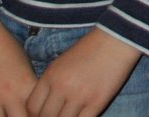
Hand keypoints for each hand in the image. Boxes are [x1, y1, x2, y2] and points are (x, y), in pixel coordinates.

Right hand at [0, 9, 36, 116]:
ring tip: (6, 116)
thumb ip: (30, 86)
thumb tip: (38, 105)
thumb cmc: (4, 46)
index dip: (42, 114)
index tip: (45, 113)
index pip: (40, 111)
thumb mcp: (25, 63)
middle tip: (24, 115)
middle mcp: (9, 94)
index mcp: (26, 84)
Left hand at [26, 28, 141, 116]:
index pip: (32, 106)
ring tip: (70, 115)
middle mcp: (62, 87)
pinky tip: (82, 116)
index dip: (34, 115)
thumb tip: (46, 104)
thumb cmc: (90, 49)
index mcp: (51, 75)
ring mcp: (79, 95)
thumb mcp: (62, 62)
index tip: (42, 115)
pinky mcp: (97, 101)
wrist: (116, 39)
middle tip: (57, 115)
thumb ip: (51, 83)